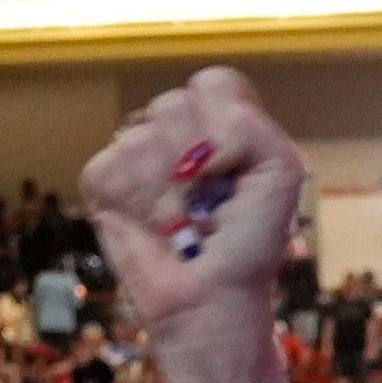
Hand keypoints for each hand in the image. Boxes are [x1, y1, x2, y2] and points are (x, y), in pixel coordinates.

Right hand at [77, 67, 305, 358]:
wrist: (213, 300)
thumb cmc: (250, 243)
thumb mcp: (279, 172)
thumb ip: (249, 127)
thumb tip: (192, 143)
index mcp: (218, 123)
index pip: (211, 83)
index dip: (224, 123)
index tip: (236, 169)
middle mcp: (175, 134)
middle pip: (173, 103)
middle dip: (198, 160)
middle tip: (209, 203)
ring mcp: (135, 158)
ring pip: (139, 136)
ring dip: (168, 192)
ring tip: (182, 222)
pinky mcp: (101, 187)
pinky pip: (108, 168)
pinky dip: (134, 203)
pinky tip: (151, 227)